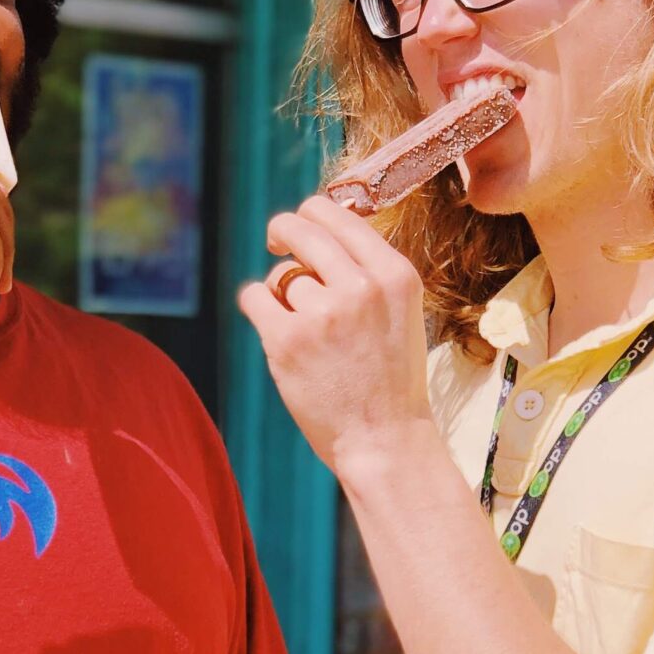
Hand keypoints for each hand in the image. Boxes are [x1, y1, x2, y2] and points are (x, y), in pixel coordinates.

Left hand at [236, 197, 436, 479]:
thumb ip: (367, 269)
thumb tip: (318, 225)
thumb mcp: (400, 311)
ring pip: (280, 275)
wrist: (385, 439)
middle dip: (282, 231)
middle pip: (301, 228)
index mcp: (395, 275)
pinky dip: (258, 306)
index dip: (311, 215)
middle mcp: (361, 287)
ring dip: (283, 295)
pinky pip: (254, 296)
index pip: (338, 215)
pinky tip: (274, 325)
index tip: (300, 227)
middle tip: (276, 242)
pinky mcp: (287, 341)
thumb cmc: (390, 377)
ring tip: (308, 332)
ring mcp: (323, 314)